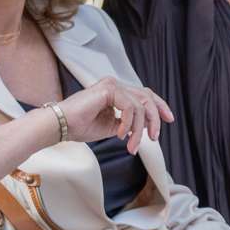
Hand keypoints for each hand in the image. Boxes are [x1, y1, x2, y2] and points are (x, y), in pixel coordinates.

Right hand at [55, 76, 173, 152]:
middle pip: (147, 97)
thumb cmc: (80, 126)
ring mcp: (112, 85)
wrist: (60, 126)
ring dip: (139, 129)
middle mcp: (115, 85)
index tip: (169, 120)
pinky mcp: (108, 89)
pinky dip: (128, 123)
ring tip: (132, 145)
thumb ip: (127, 123)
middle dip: (156, 117)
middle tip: (154, 137)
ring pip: (140, 106)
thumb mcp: (111, 126)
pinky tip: (120, 135)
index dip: (159, 106)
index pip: (144, 94)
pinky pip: (129, 107)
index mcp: (116, 92)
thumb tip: (143, 126)